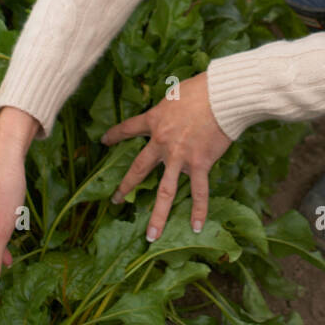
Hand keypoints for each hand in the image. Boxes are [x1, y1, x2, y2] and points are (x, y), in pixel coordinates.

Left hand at [100, 72, 231, 241]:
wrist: (221, 96)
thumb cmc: (202, 88)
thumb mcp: (176, 94)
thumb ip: (171, 107)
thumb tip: (175, 109)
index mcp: (155, 120)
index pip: (129, 128)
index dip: (115, 135)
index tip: (104, 140)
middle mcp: (162, 142)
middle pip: (139, 168)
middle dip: (126, 186)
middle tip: (115, 200)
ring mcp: (180, 156)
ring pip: (165, 191)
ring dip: (158, 215)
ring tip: (151, 235)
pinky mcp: (200, 163)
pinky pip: (199, 191)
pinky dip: (199, 210)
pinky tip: (197, 227)